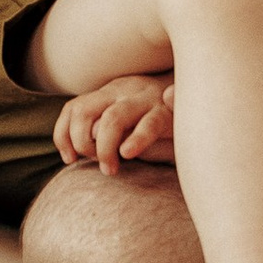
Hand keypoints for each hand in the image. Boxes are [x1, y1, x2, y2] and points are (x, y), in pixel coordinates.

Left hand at [54, 76, 174, 171]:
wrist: (199, 101)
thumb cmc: (155, 120)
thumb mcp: (126, 123)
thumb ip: (104, 132)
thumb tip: (78, 151)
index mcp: (110, 93)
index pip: (73, 108)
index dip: (63, 135)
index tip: (69, 159)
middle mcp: (123, 93)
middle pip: (84, 111)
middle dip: (81, 142)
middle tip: (96, 163)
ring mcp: (144, 101)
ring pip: (112, 119)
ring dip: (105, 147)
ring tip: (110, 169)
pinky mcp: (167, 115)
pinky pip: (150, 125)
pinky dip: (137, 139)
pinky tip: (128, 152)